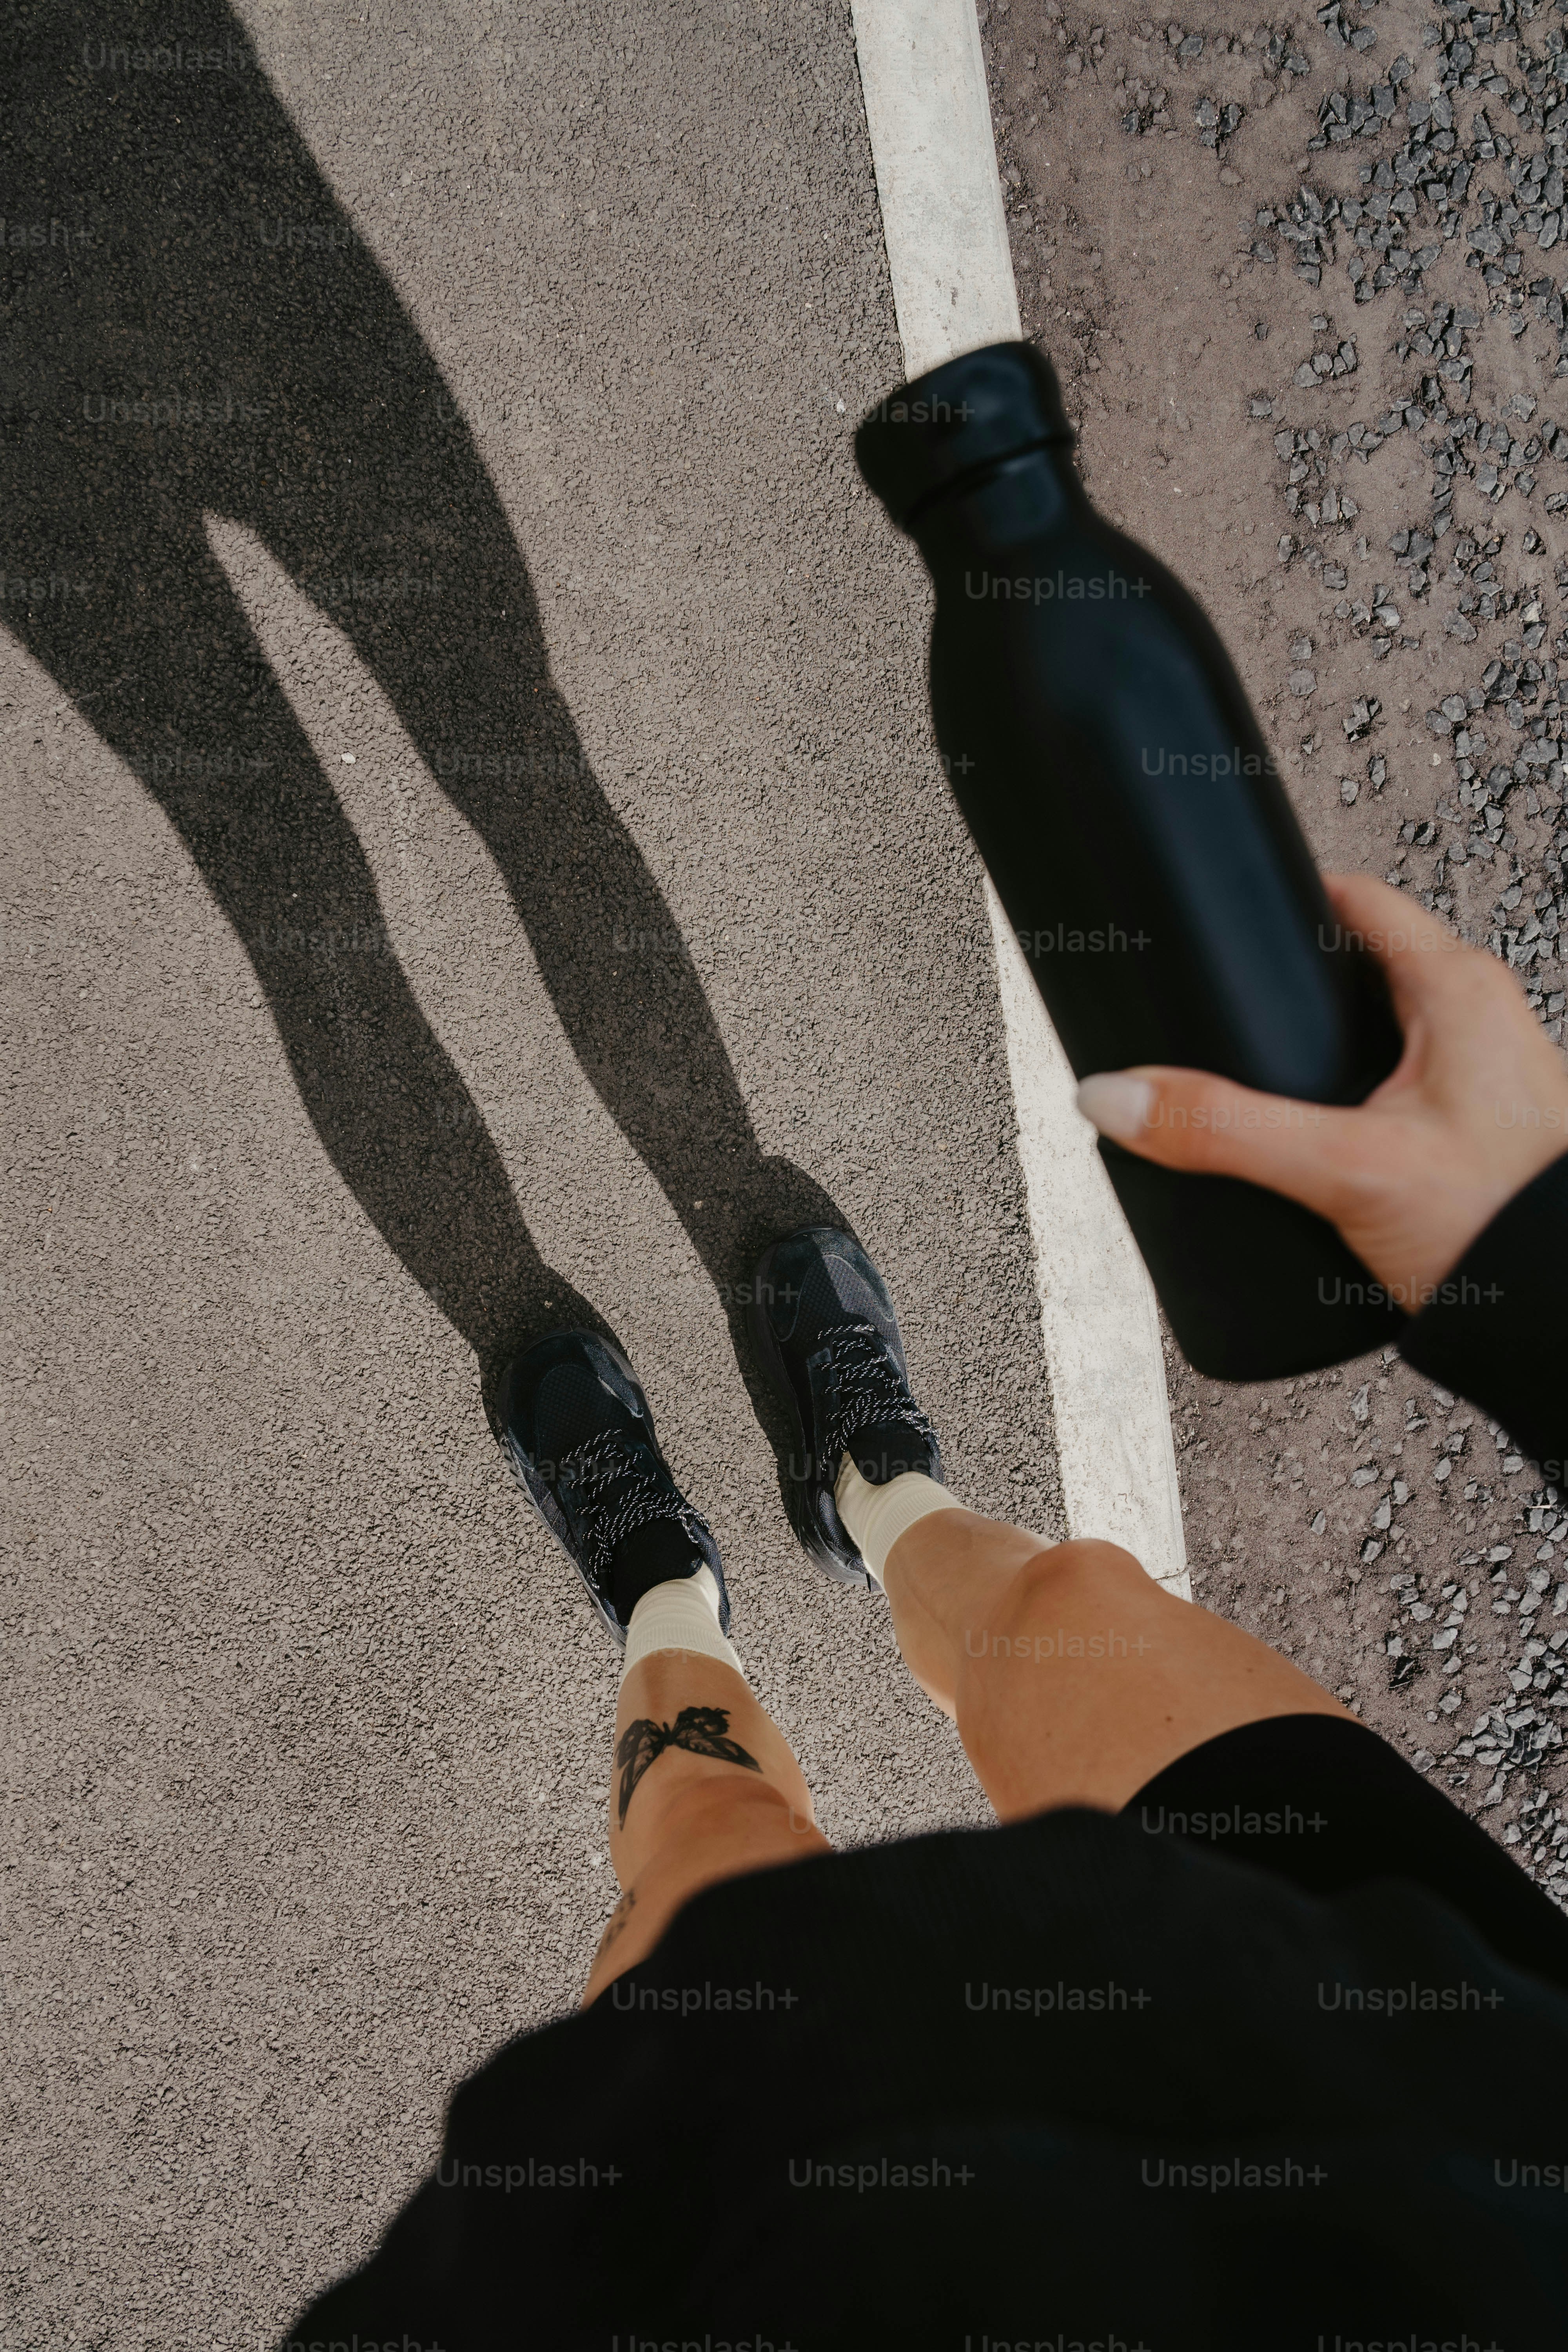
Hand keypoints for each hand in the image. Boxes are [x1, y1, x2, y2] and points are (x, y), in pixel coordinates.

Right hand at [1075, 872, 1567, 1309]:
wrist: (1559, 1322)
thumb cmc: (1506, 1229)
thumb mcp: (1343, 1170)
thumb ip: (1224, 1131)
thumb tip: (1119, 1096)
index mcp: (1460, 990)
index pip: (1355, 899)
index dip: (1285, 900)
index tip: (1229, 919)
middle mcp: (1482, 1019)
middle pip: (1361, 969)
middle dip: (1291, 991)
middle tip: (1226, 1013)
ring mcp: (1487, 1075)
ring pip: (1382, 1034)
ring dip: (1322, 1053)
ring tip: (1260, 1082)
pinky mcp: (1481, 1132)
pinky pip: (1400, 1088)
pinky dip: (1351, 1099)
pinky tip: (1315, 1140)